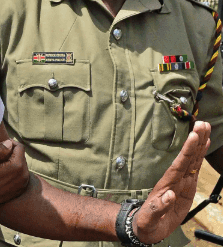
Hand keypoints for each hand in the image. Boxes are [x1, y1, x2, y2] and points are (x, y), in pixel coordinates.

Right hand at [0, 139, 30, 220]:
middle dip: (11, 154)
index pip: (19, 147)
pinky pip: (20, 174)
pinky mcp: (21, 189)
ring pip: (21, 165)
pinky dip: (13, 172)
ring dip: (12, 162)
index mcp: (17, 167)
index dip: (9, 143)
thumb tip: (9, 142)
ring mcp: (23, 184)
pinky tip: (1, 175)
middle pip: (21, 156)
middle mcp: (24, 176)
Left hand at [133, 120, 210, 243]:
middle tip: (202, 123)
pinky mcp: (187, 188)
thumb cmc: (147, 222)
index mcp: (166, 185)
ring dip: (199, 144)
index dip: (187, 151)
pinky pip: (195, 169)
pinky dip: (200, 157)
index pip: (179, 165)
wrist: (147, 228)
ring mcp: (181, 183)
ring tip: (205, 128)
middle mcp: (174, 180)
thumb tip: (169, 196)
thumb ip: (158, 208)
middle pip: (187, 158)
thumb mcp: (149, 219)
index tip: (194, 136)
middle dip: (195, 141)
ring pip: (192, 160)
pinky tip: (204, 145)